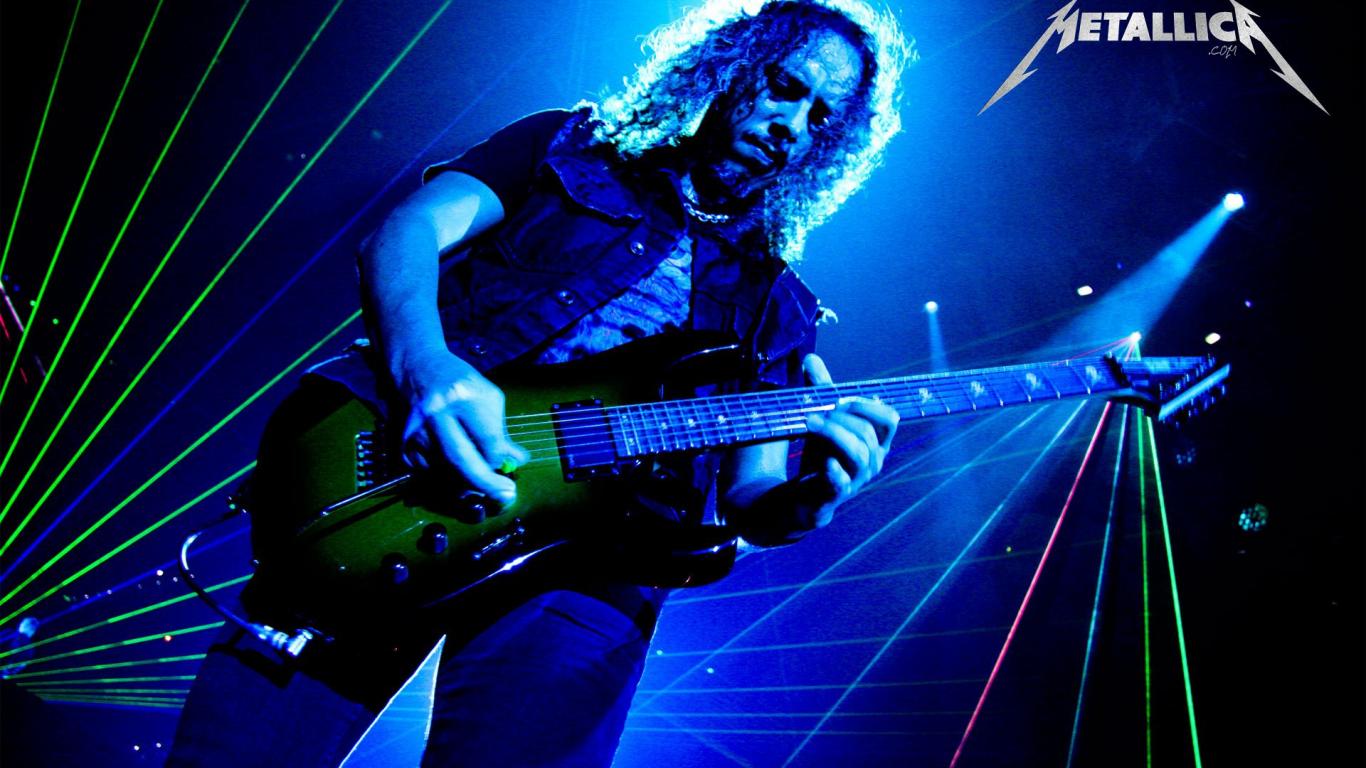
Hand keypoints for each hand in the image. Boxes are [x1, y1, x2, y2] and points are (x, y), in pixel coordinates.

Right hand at [394, 348, 528, 503]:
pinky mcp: (403, 441)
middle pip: (461, 459)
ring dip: (466, 478)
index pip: (486, 439)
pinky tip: (456, 466)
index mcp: (461, 396)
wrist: (419, 366)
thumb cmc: (459, 381)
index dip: (499, 458)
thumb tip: (517, 461)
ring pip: (445, 469)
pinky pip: (429, 470)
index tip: (508, 470)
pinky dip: (446, 474)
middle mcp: (435, 413)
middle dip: (486, 483)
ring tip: (479, 473)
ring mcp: (415, 429)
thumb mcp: (488, 397)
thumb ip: (501, 431)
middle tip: (504, 495)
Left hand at [799, 354, 898, 507]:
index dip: (866, 405)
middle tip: (816, 410)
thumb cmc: (821, 453)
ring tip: (810, 422)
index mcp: (876, 441)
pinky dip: (834, 470)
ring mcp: (857, 480)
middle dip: (841, 416)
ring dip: (833, 434)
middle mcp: (873, 460)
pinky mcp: (836, 495)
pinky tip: (825, 461)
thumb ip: (820, 391)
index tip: (840, 398)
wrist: (803, 495)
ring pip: (857, 453)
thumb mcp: (824, 420)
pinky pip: (841, 483)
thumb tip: (810, 358)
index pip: (888, 419)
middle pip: (867, 432)